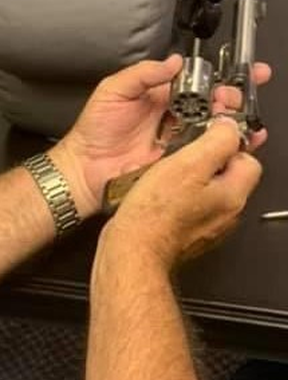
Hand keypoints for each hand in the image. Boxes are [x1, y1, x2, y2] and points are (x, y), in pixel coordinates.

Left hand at [49, 56, 271, 216]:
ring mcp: (179, 142)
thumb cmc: (93, 131)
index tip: (239, 72)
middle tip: (229, 98)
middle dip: (230, 97)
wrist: (84, 168)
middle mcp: (175, 118)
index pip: (198, 82)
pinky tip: (233, 140)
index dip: (220, 77)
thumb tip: (173, 62)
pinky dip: (224, 148)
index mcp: (161, 97)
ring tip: (232, 115)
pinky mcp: (180, 164)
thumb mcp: (113, 90)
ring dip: (231, 120)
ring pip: (216, 128)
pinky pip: (206, 155)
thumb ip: (143, 73)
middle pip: (214, 104)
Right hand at [101, 117, 262, 269]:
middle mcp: (225, 215)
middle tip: (179, 159)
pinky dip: (172, 200)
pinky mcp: (184, 236)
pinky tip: (154, 198)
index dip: (226, 145)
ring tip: (162, 179)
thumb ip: (218, 140)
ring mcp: (206, 228)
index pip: (248, 159)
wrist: (132, 251)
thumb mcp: (189, 163)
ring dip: (184, 182)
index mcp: (233, 196)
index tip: (206, 140)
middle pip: (225, 175)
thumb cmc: (155, 216)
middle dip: (202, 163)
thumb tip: (228, 128)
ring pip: (203, 191)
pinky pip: (184, 208)